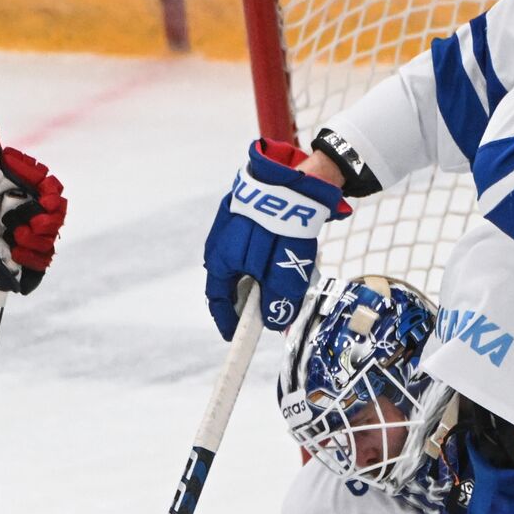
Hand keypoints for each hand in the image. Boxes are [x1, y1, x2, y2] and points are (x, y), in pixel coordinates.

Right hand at [203, 139, 348, 339]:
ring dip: (262, 275)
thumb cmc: (284, 227)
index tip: (238, 335)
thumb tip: (275, 322)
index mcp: (221, 259)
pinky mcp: (247, 210)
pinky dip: (267, 255)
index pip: (218, 299)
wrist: (295, 178)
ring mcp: (232, 223)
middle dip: (250, 298)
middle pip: (232, 281)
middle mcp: (220, 241)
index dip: (228, 320)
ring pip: (244, 261)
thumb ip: (277, 301)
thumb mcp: (284, 272)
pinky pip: (253, 242)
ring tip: (287, 279)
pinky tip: (287, 254)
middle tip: (271, 308)